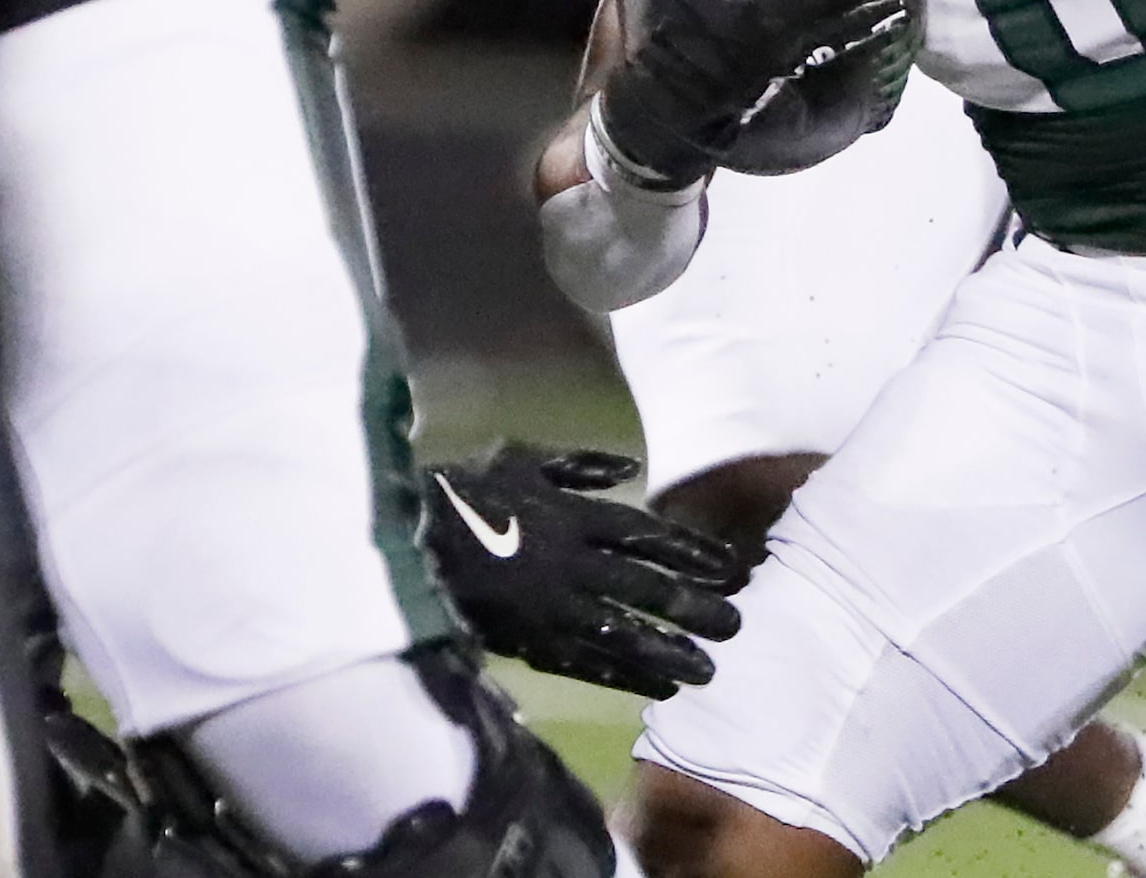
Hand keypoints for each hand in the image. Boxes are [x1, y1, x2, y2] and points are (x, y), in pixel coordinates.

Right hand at [425, 446, 743, 699]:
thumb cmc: (467, 492)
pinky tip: (660, 687)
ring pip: (623, 633)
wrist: (408, 540)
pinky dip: (625, 675)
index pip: (646, 535)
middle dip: (694, 607)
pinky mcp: (531, 640)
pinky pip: (586, 662)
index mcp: (572, 516)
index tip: (729, 566)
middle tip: (737, 623)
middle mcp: (571, 563)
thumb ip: (578, 465)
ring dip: (669, 651)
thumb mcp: (521, 458)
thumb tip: (628, 468)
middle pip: (645, 588)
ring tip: (709, 669)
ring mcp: (552, 607)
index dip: (690, 551)